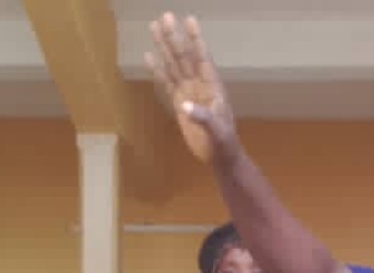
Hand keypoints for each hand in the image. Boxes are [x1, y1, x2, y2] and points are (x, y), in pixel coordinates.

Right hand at [146, 13, 240, 163]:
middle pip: (184, 56)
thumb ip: (204, 118)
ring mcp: (189, 91)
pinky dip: (158, 69)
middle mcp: (200, 84)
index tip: (189, 20)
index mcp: (212, 86)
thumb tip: (185, 106)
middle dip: (175, 37)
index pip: (202, 58)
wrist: (220, 156)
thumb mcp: (218, 131)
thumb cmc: (224, 143)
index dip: (195, 40)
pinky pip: (166, 82)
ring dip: (165, 47)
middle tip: (165, 16)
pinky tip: (149, 56)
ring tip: (154, 27)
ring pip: (174, 65)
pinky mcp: (179, 102)